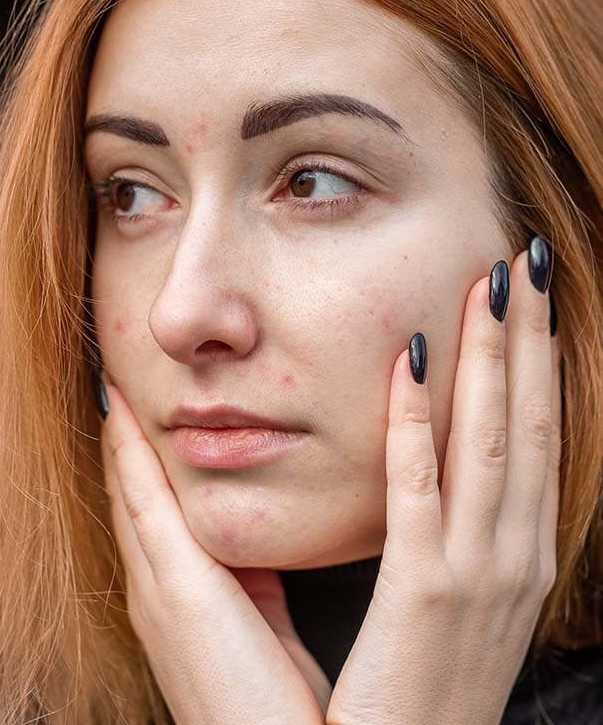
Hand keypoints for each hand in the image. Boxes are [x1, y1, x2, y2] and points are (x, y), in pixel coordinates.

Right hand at [99, 374, 330, 724]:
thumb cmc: (273, 699)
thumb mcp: (262, 627)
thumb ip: (257, 586)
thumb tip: (262, 553)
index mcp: (178, 595)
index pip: (152, 514)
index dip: (143, 464)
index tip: (142, 418)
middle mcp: (154, 587)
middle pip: (131, 497)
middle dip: (123, 444)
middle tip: (118, 389)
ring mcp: (157, 587)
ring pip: (130, 493)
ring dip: (122, 440)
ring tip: (115, 390)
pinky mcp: (177, 588)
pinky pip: (145, 503)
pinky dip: (131, 457)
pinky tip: (124, 413)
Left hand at [326, 244, 561, 724]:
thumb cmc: (418, 683)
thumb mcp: (450, 598)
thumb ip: (446, 529)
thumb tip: (429, 461)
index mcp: (517, 555)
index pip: (536, 440)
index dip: (538, 365)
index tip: (527, 304)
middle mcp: (514, 556)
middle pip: (529, 423)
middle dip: (527, 338)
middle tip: (522, 263)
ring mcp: (478, 575)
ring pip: (492, 441)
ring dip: (492, 356)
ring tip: (490, 284)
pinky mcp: (425, 594)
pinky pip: (419, 491)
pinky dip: (416, 423)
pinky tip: (406, 361)